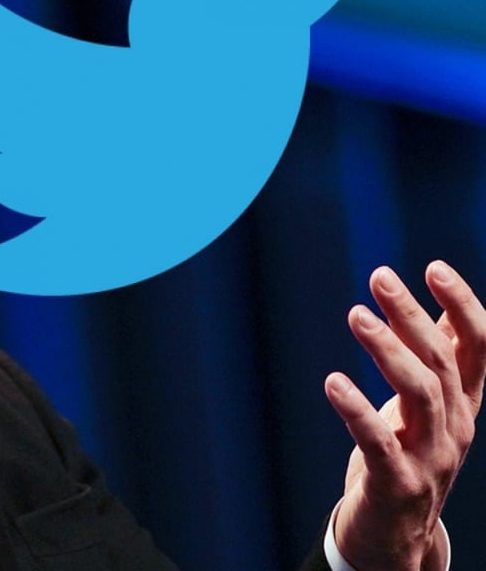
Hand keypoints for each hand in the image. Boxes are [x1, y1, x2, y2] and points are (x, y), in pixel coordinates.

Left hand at [325, 261, 485, 569]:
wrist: (397, 537)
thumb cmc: (406, 457)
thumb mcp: (428, 409)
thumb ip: (439, 364)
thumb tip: (444, 309)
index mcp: (464, 404)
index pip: (479, 346)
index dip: (463, 305)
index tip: (434, 267)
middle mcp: (457, 427)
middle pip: (442, 361)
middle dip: (412, 315)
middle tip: (379, 277)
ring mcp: (431, 457)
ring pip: (419, 393)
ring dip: (388, 350)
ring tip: (356, 314)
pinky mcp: (398, 483)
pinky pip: (379, 441)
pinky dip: (357, 409)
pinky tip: (333, 382)